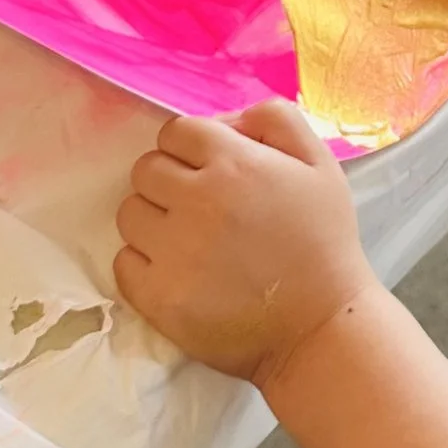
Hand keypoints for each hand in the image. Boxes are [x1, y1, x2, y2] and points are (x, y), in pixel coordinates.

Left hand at [113, 98, 372, 388]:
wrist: (320, 328)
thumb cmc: (324, 243)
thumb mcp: (321, 165)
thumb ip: (276, 120)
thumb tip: (224, 119)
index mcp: (235, 163)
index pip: (176, 132)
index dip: (190, 149)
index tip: (209, 172)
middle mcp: (197, 201)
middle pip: (145, 169)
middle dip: (168, 182)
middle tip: (199, 208)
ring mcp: (173, 251)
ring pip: (129, 213)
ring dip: (153, 221)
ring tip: (188, 241)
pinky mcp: (158, 296)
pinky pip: (123, 262)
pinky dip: (143, 264)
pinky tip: (178, 271)